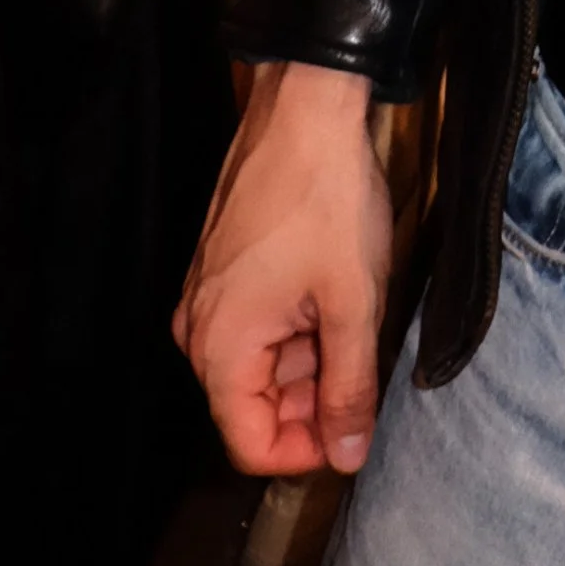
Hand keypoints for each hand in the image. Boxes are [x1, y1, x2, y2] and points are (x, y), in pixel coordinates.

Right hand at [173, 60, 391, 476]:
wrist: (304, 110)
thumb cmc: (326, 198)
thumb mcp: (354, 303)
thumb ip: (350, 388)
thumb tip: (347, 455)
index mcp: (220, 346)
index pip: (250, 444)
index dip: (305, 451)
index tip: (351, 429)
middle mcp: (198, 329)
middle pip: (255, 405)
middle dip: (313, 400)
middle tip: (365, 361)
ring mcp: (207, 297)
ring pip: (261, 364)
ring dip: (311, 358)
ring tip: (355, 314)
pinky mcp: (222, 271)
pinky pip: (258, 326)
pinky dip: (298, 326)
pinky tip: (336, 293)